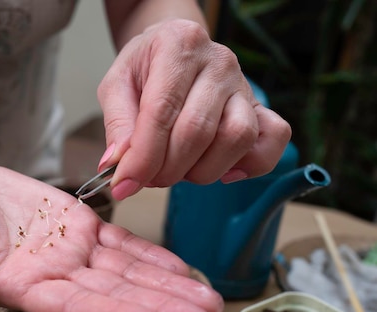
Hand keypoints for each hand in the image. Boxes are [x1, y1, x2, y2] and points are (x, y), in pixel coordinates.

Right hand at [0, 166, 223, 311]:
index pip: (81, 311)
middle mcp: (58, 278)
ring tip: (213, 304)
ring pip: (130, 274)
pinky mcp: (82, 229)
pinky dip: (154, 257)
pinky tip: (184, 270)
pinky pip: (124, 245)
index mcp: (27, 289)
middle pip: (119, 298)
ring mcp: (74, 255)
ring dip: (171, 289)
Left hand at [97, 18, 291, 199]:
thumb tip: (118, 164)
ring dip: (202, 170)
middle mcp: (219, 63)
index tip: (124, 185)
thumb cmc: (145, 67)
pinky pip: (273, 140)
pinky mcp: (261, 107)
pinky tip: (221, 169)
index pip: (162, 112)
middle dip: (167, 169)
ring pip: (236, 139)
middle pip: (198, 131)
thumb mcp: (117, 85)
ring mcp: (244, 85)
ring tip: (178, 169)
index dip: (143, 157)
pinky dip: (250, 165)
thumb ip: (118, 124)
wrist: (174, 47)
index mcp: (179, 47)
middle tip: (148, 178)